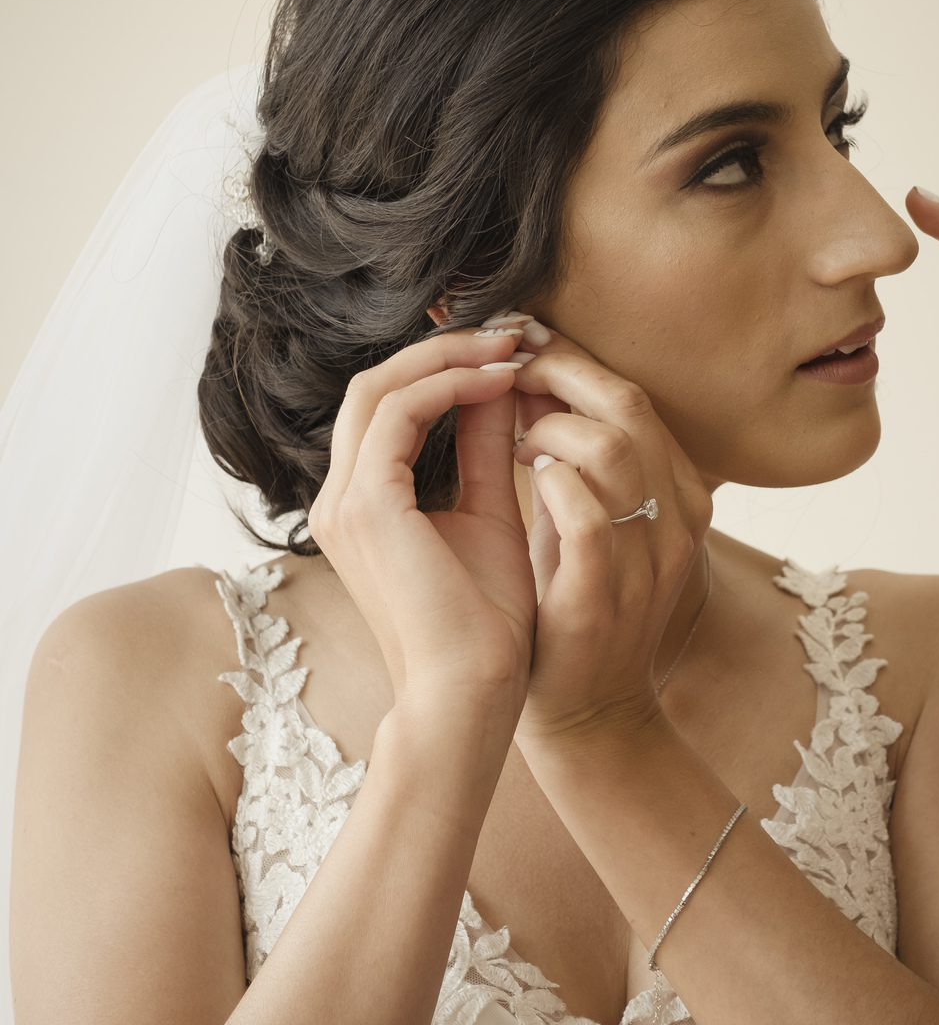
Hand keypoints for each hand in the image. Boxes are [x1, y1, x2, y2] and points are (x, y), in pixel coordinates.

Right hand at [307, 328, 537, 718]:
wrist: (473, 695)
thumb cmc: (486, 626)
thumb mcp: (490, 514)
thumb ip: (484, 449)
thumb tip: (501, 383)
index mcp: (363, 504)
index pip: (388, 407)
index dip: (442, 367)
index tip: (507, 349)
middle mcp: (340, 499)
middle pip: (375, 386)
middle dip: (443, 349)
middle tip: (511, 330)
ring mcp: (344, 503)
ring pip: (379, 388)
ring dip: (448, 358)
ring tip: (512, 346)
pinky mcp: (366, 507)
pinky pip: (398, 414)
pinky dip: (449, 386)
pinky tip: (500, 382)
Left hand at [507, 329, 712, 743]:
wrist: (587, 712)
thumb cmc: (574, 606)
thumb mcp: (581, 520)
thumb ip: (567, 456)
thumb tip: (523, 380)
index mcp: (679, 495)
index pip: (632, 397)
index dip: (573, 360)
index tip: (520, 345)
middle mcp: (676, 520)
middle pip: (627, 405)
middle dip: (556, 373)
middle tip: (502, 369)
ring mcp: (645, 560)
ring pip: (612, 450)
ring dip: (548, 425)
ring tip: (512, 435)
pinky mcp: (603, 598)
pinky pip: (588, 518)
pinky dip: (550, 484)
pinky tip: (521, 476)